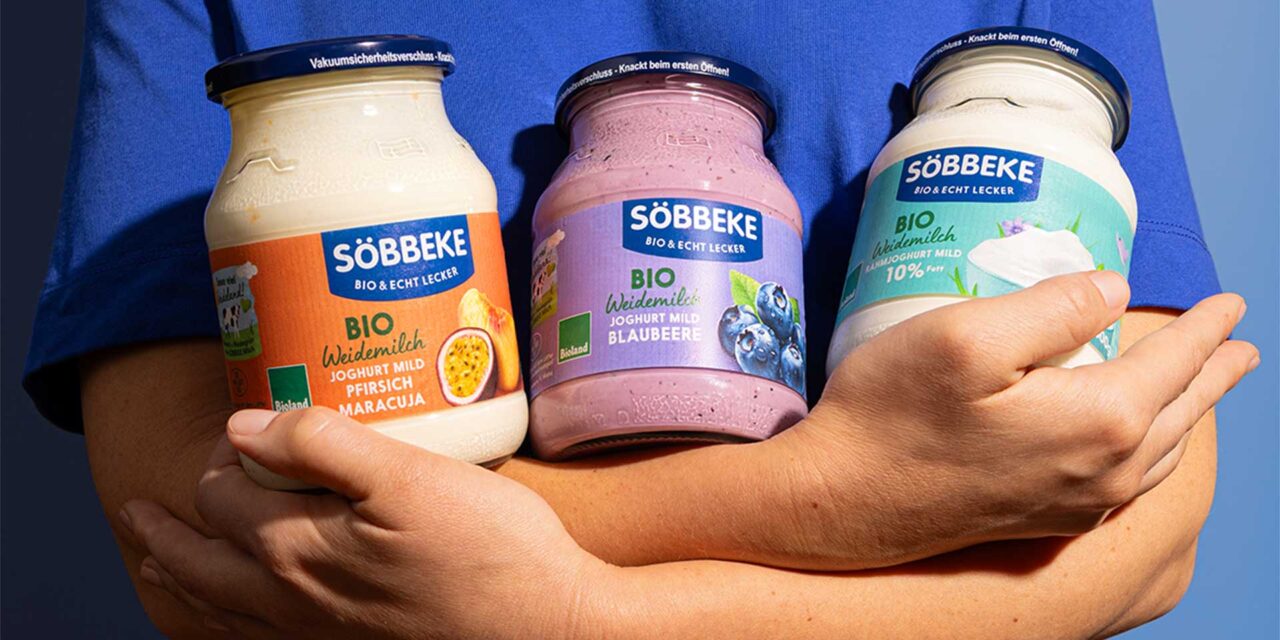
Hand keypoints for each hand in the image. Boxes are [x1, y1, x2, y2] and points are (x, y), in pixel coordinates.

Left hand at [118, 408, 611, 638]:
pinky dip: (225, 624)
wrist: (548, 628)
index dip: (224, 455)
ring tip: (162, 566)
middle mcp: (296, 602)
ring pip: (223, 613)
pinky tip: (242, 614)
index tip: (246, 424)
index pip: (224, 497)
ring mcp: (322, 634)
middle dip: (166, 533)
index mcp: (300, 552)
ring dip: (183, 583)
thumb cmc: (492, 549)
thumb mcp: (411, 478)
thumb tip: (246, 426)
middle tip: (138, 511)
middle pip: (204, 565)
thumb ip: (324, 445)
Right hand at [771, 271, 1256, 566]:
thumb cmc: (895, 413)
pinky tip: (1140, 444)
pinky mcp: (1044, 519)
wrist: (843, 503)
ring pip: (1161, 453)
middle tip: (1241, 347)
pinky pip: (1129, 482)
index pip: (1174, 360)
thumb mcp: (967, 335)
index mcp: (1100, 419)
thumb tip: (1114, 290)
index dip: (1207, 327)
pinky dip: (1154, 450)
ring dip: (1191, 414)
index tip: (1231, 303)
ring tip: (1205, 391)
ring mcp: (1076, 502)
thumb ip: (1052, 304)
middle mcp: (1104, 470)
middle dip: (1215, 372)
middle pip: (1183, 411)